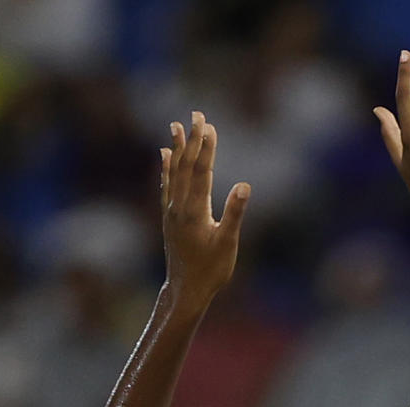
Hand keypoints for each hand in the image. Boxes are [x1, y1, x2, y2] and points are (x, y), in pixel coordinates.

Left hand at [159, 111, 249, 302]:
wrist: (186, 289)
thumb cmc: (211, 270)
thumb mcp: (228, 244)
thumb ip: (234, 213)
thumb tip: (244, 186)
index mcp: (195, 210)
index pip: (202, 171)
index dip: (206, 148)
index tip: (209, 126)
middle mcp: (179, 205)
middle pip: (186, 165)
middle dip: (192, 139)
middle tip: (196, 114)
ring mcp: (171, 210)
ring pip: (173, 172)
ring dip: (177, 148)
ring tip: (176, 126)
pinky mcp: (169, 216)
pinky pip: (166, 185)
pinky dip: (166, 167)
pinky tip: (164, 155)